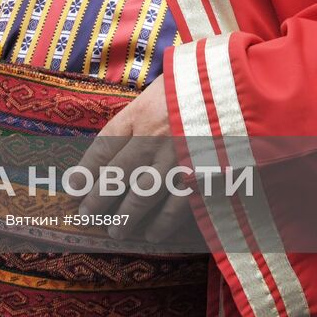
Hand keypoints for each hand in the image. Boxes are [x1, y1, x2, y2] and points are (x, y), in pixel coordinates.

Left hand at [75, 75, 193, 243]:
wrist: (243, 87)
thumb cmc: (199, 82)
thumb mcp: (163, 86)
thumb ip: (142, 112)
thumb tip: (118, 140)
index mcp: (142, 112)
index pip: (105, 145)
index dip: (87, 169)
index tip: (73, 186)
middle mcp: (154, 137)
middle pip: (117, 175)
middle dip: (99, 198)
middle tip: (86, 215)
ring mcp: (178, 159)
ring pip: (142, 195)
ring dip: (125, 216)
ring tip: (114, 230)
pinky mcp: (202, 176)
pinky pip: (177, 206)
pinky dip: (162, 223)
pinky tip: (151, 234)